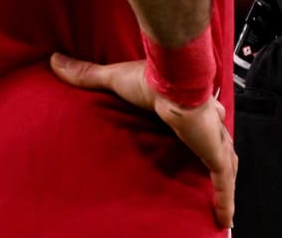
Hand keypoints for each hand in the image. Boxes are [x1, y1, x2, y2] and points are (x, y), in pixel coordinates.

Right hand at [51, 53, 235, 229]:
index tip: (199, 138)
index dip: (202, 129)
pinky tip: (223, 220)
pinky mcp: (215, 154)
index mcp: (189, 106)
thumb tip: (56, 61)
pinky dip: (225, 201)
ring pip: (225, 166)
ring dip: (224, 185)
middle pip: (218, 144)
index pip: (200, 119)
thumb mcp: (114, 80)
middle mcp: (207, 123)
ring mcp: (213, 140)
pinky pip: (223, 182)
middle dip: (217, 158)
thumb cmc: (149, 78)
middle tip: (213, 171)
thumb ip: (89, 75)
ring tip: (222, 207)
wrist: (173, 79)